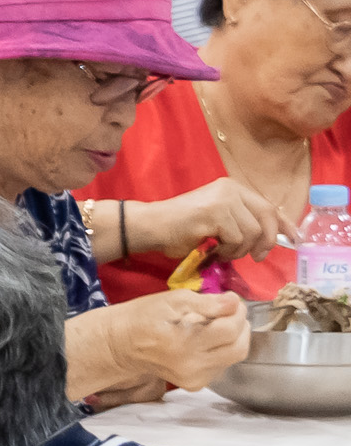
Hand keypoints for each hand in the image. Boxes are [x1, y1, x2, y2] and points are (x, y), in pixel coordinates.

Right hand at [84, 288, 248, 397]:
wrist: (121, 345)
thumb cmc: (144, 317)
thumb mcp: (171, 300)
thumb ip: (206, 302)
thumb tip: (234, 302)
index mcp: (183, 342)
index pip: (229, 329)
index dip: (237, 311)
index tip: (232, 299)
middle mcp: (191, 365)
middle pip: (238, 349)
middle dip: (241, 327)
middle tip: (232, 312)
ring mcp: (194, 378)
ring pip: (233, 358)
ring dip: (234, 338)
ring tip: (218, 324)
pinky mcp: (195, 384)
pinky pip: (222, 366)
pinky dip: (222, 350)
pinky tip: (208, 341)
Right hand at [118, 178, 288, 263]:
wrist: (152, 226)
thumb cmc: (182, 227)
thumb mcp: (220, 221)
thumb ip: (243, 222)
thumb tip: (273, 238)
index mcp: (233, 188)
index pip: (268, 206)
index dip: (284, 225)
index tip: (294, 240)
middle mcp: (230, 189)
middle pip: (267, 218)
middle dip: (266, 242)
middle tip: (257, 257)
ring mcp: (223, 199)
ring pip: (253, 232)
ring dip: (241, 250)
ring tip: (223, 253)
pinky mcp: (215, 213)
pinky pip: (237, 239)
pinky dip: (228, 251)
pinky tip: (214, 251)